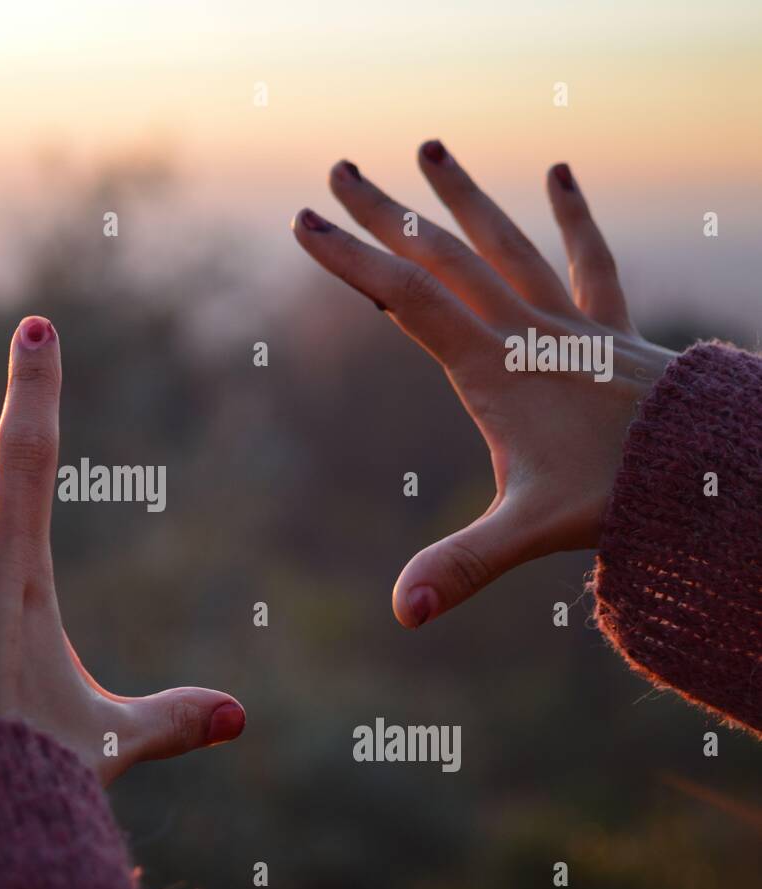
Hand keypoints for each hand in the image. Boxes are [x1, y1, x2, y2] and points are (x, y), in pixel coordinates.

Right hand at [293, 144, 676, 627]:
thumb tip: (403, 612)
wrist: (712, 472)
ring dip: (463, 200)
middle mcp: (524, 330)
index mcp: (492, 366)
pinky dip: (572, 220)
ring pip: (506, 245)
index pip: (405, 299)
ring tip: (431, 148)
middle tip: (340, 171)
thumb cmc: (619, 495)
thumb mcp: (529, 532)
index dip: (350, 260)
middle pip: (442, 257)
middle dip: (385, 215)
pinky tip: (558, 174)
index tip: (304, 223)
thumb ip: (461, 566)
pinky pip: (587, 263)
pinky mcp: (607, 330)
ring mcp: (568, 324)